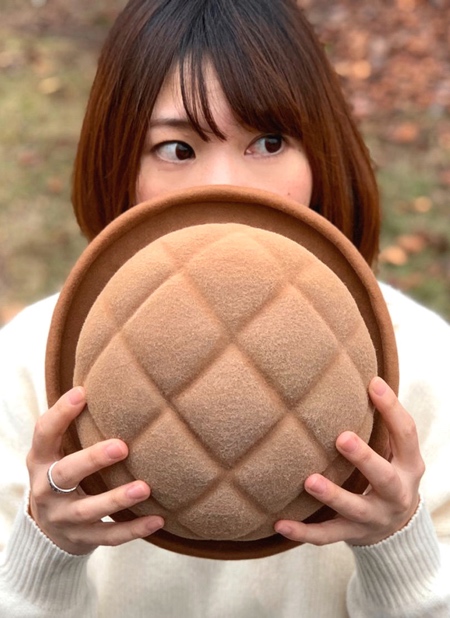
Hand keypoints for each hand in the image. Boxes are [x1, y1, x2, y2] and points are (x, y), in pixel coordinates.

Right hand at [27, 387, 163, 554]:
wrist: (46, 531)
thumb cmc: (61, 475)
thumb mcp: (57, 452)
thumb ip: (74, 427)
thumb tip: (109, 383)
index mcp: (41, 460)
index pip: (44, 433)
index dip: (61, 413)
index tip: (83, 392)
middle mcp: (46, 490)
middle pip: (65, 474)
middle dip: (92, 460)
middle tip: (122, 446)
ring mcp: (63, 517)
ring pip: (89, 510)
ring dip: (117, 499)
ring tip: (145, 487)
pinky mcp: (81, 539)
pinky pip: (108, 537)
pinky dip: (133, 530)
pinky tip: (158, 519)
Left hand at [274, 377, 424, 545]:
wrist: (396, 530)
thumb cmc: (388, 473)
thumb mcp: (394, 451)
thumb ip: (380, 423)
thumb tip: (360, 376)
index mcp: (409, 465)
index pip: (406, 434)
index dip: (392, 409)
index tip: (372, 383)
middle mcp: (396, 493)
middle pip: (384, 477)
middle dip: (364, 459)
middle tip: (342, 438)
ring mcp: (374, 517)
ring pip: (354, 509)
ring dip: (332, 495)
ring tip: (309, 481)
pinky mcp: (353, 534)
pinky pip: (327, 536)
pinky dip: (303, 532)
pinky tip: (279, 523)